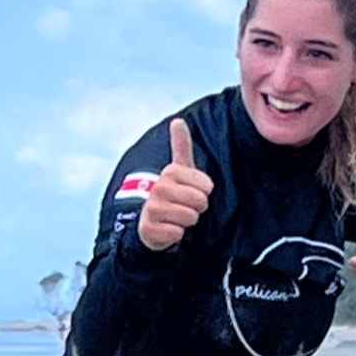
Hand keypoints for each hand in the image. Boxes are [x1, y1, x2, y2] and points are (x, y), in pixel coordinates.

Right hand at [138, 119, 213, 251]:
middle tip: (187, 208)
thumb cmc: (174, 196)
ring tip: (178, 218)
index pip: (206, 186)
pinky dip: (177, 235)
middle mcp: (159, 188)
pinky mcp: (148, 228)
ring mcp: (152, 208)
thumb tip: (178, 120)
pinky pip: (177, 233)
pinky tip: (169, 230)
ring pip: (189, 218)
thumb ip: (181, 147)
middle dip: (198, 209)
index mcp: (170, 172)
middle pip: (199, 201)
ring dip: (188, 222)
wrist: (153, 223)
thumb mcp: (181, 172)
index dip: (205, 193)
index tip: (194, 193)